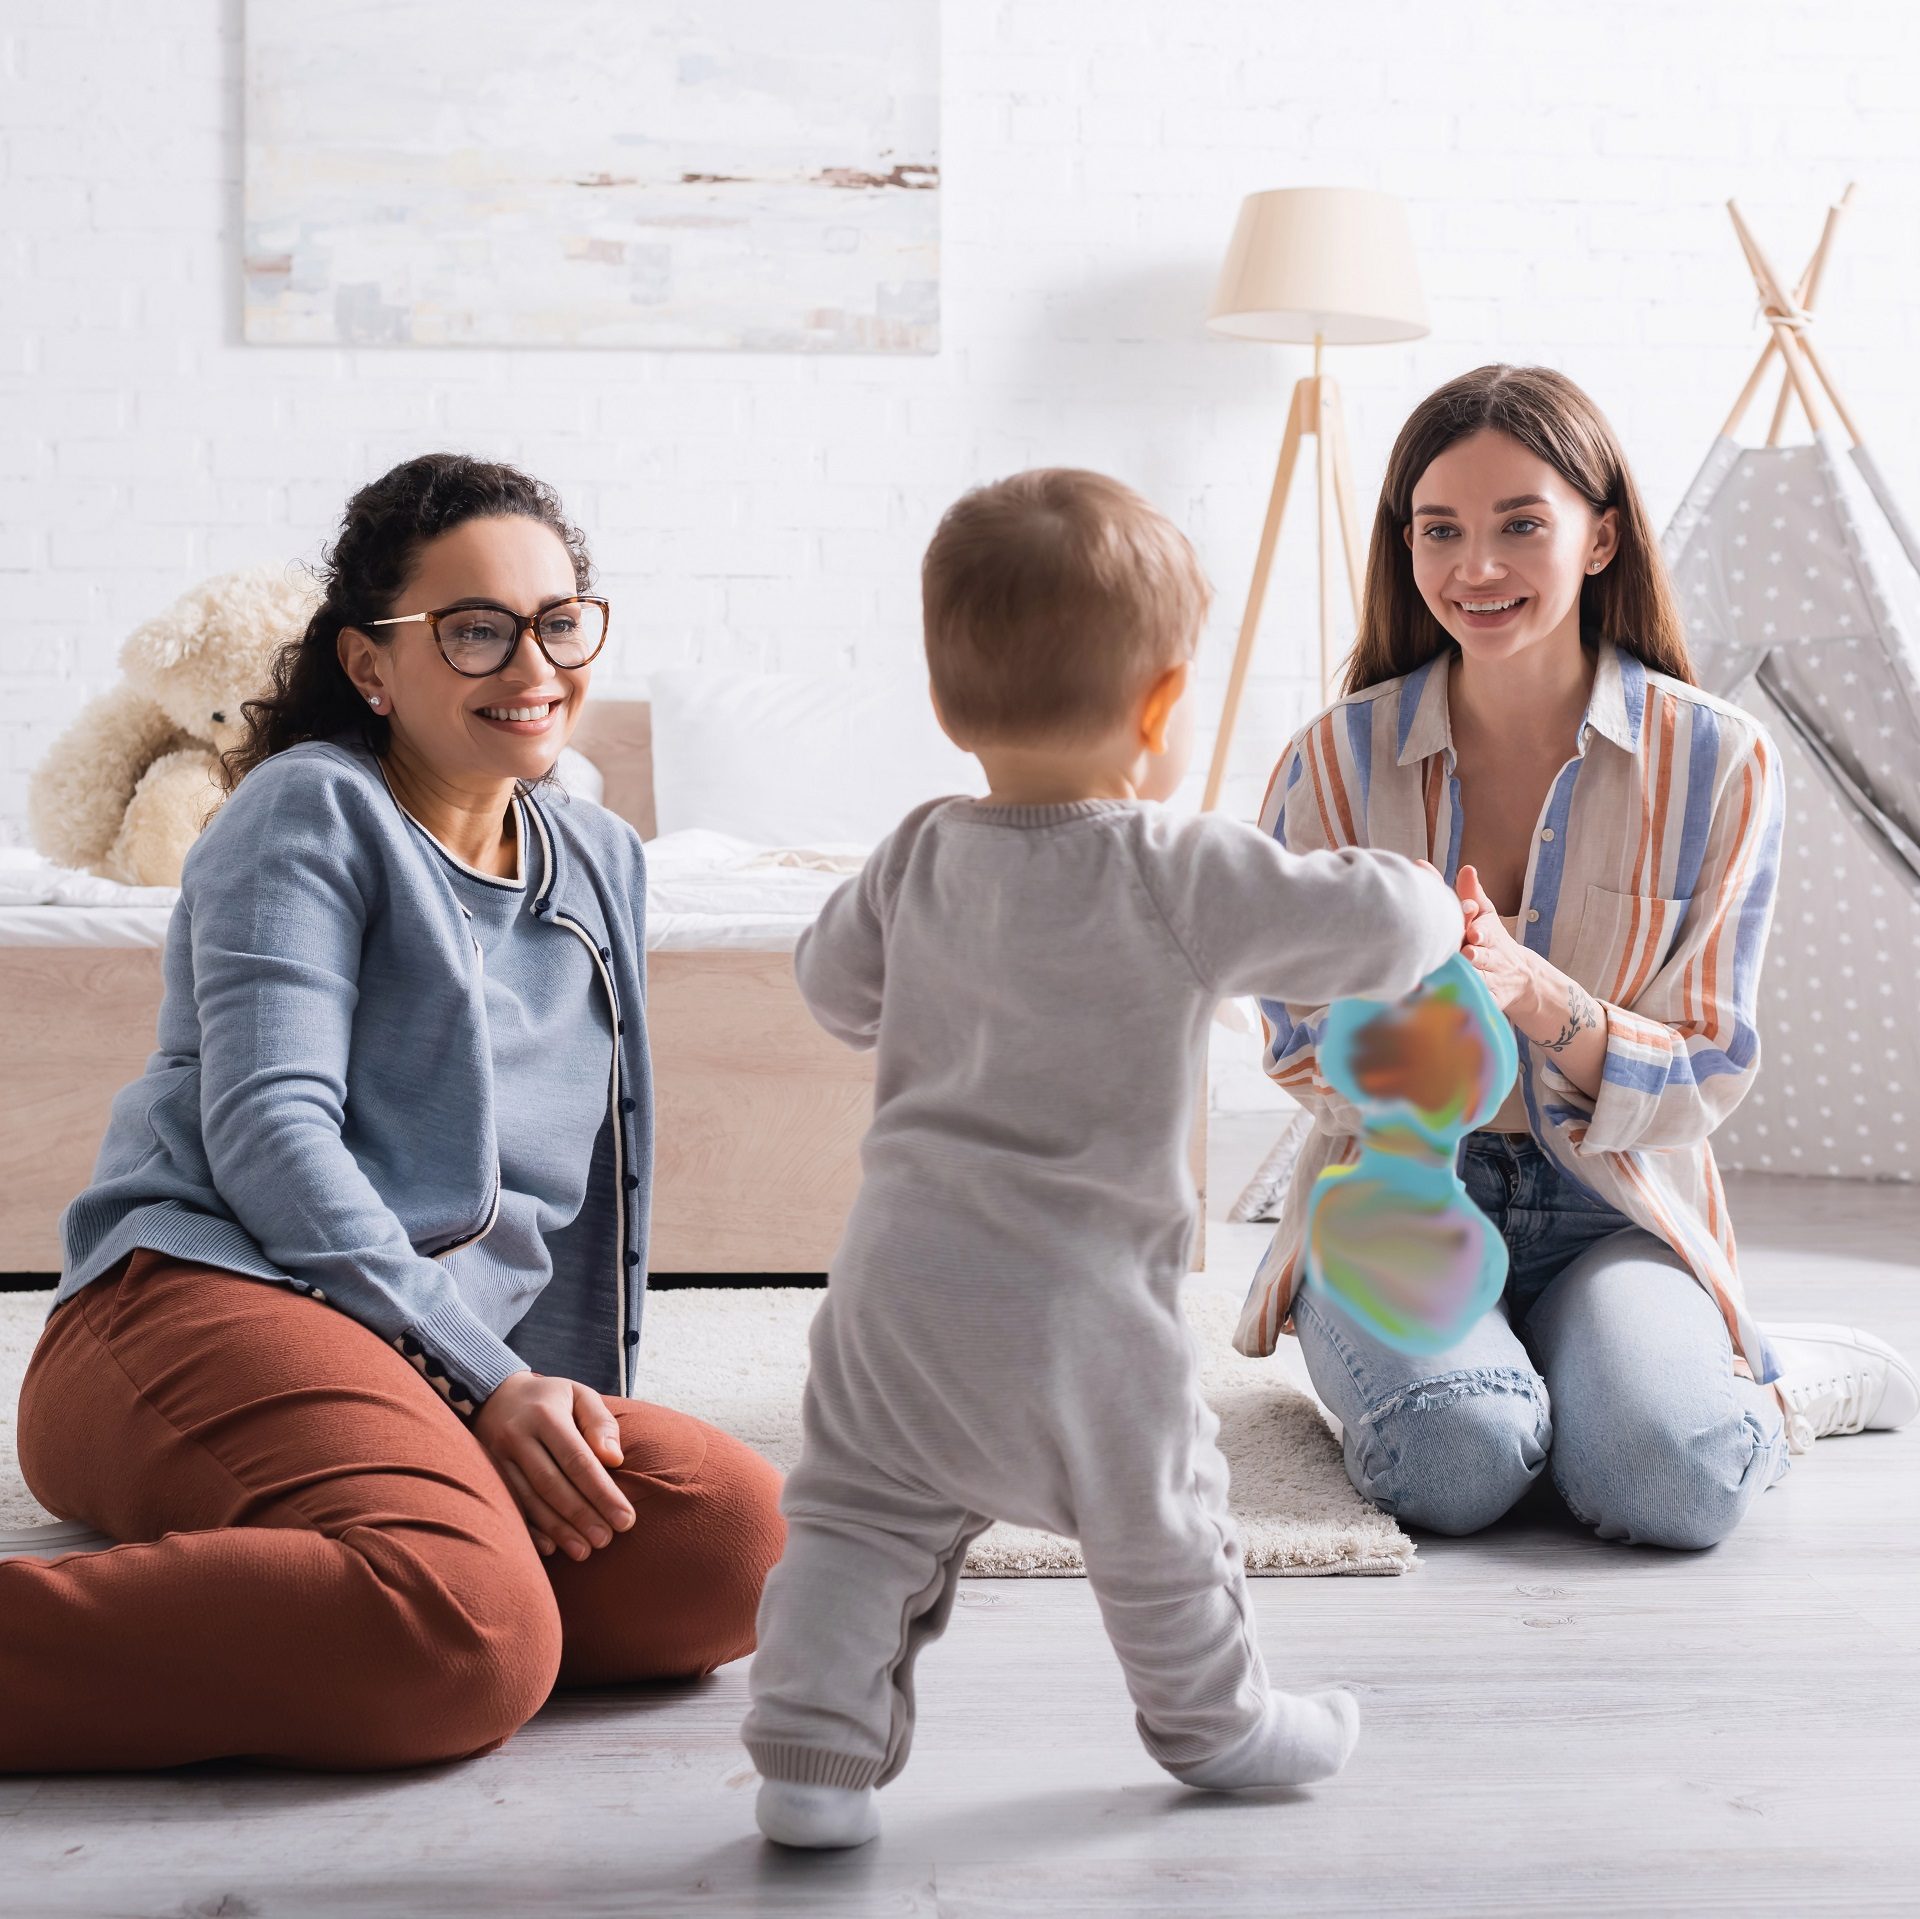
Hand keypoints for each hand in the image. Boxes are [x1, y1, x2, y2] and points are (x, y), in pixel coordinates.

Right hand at [472, 1372, 635, 1561]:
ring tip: (584, 1552)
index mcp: (545, 1415)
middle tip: (606, 1541)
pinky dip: (530, 1530)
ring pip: (530, 1500)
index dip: (602, 1492)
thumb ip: (600, 1423)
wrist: (494, 1395)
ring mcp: (497, 1457)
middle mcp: (517, 1436)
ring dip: (558, 1529)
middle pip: (552, 1484)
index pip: (577, 1460)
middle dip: (582, 1516)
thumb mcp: (579, 1395)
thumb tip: (614, 1460)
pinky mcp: (487, 1474)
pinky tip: (550, 1548)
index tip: (625, 1519)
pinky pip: (509, 1506)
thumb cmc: (550, 1399)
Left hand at [1454, 864, 1537, 1014]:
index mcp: (1486, 935)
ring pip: (1481, 979)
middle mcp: (1489, 957)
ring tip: (1463, 974)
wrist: (1522, 977)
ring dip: (1473, 977)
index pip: (1482, 929)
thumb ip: (1472, 894)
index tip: (1472, 926)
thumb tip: (1466, 868)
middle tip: (1467, 951)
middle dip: (1476, 953)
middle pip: (1481, 955)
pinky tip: (1457, 1001)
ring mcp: (1490, 980)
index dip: (1478, 928)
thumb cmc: (1491, 940)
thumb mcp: (1486, 916)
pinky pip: (1481, 1002)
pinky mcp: (1489, 1000)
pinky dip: (1472, 1002)